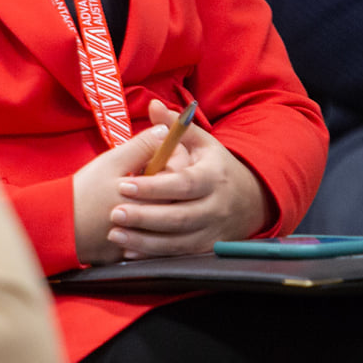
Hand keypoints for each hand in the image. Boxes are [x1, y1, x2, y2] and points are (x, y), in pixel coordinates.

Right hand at [72, 124, 174, 264]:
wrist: (61, 229)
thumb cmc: (84, 192)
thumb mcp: (111, 162)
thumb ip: (141, 146)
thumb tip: (165, 130)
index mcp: (152, 194)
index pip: (181, 170)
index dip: (173, 154)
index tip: (156, 151)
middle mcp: (156, 220)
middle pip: (176, 193)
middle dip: (164, 177)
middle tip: (141, 171)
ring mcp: (148, 238)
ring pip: (165, 214)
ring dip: (155, 199)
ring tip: (133, 193)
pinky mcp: (138, 253)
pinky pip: (152, 234)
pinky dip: (145, 222)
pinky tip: (129, 213)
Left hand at [104, 99, 266, 259]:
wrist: (249, 200)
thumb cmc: (215, 167)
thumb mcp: (202, 143)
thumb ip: (176, 127)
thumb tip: (153, 106)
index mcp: (213, 177)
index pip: (183, 183)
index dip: (154, 187)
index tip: (123, 185)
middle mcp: (216, 206)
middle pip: (180, 217)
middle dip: (145, 217)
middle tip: (114, 213)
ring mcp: (213, 231)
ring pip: (178, 241)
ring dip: (145, 241)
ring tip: (115, 233)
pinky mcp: (206, 249)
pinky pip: (178, 256)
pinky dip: (154, 255)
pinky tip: (129, 252)